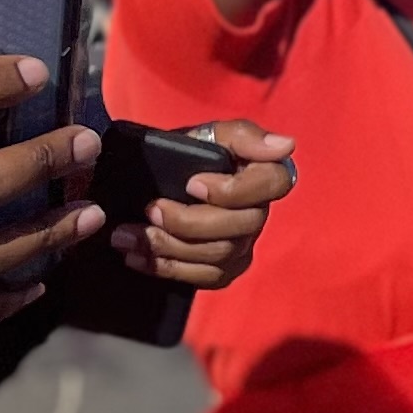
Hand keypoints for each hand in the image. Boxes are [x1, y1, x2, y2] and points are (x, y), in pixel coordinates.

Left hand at [109, 117, 296, 291]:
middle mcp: (259, 215)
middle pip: (239, 228)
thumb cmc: (191, 153)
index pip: (274, 184)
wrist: (162, 179)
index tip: (192, 183)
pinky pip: (201, 277)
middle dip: (188, 222)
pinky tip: (135, 256)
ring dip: (167, 246)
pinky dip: (164, 267)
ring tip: (127, 235)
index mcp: (263, 175)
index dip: (234, 190)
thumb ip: (243, 135)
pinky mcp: (224, 270)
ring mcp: (243, 246)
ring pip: (216, 256)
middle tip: (150, 209)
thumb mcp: (210, 134)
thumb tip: (285, 145)